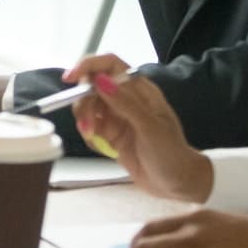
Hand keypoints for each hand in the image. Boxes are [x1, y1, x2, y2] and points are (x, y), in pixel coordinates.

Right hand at [69, 54, 212, 202]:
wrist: (176, 183)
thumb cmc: (170, 153)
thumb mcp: (150, 128)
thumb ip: (125, 103)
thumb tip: (99, 80)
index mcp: (139, 89)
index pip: (110, 64)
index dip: (88, 65)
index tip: (70, 78)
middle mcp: (125, 98)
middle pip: (92, 85)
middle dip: (84, 101)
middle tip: (87, 125)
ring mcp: (116, 116)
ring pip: (87, 105)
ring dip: (84, 119)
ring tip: (92, 137)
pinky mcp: (110, 134)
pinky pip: (89, 126)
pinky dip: (88, 135)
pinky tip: (100, 147)